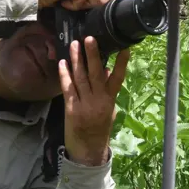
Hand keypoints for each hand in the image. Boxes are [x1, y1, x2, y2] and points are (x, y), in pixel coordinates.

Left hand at [58, 37, 129, 166]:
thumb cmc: (99, 129)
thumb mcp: (109, 110)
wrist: (87, 151)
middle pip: (96, 74)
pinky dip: (65, 75)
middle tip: (89, 38)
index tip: (125, 49)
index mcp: (110, 101)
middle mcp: (98, 101)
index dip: (121, 64)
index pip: (118, 79)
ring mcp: (84, 104)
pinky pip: (68, 88)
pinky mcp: (71, 108)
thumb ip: (108, 92)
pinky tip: (63, 63)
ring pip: (80, 77)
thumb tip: (108, 71)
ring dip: (77, 59)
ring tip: (74, 44)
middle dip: (92, 55)